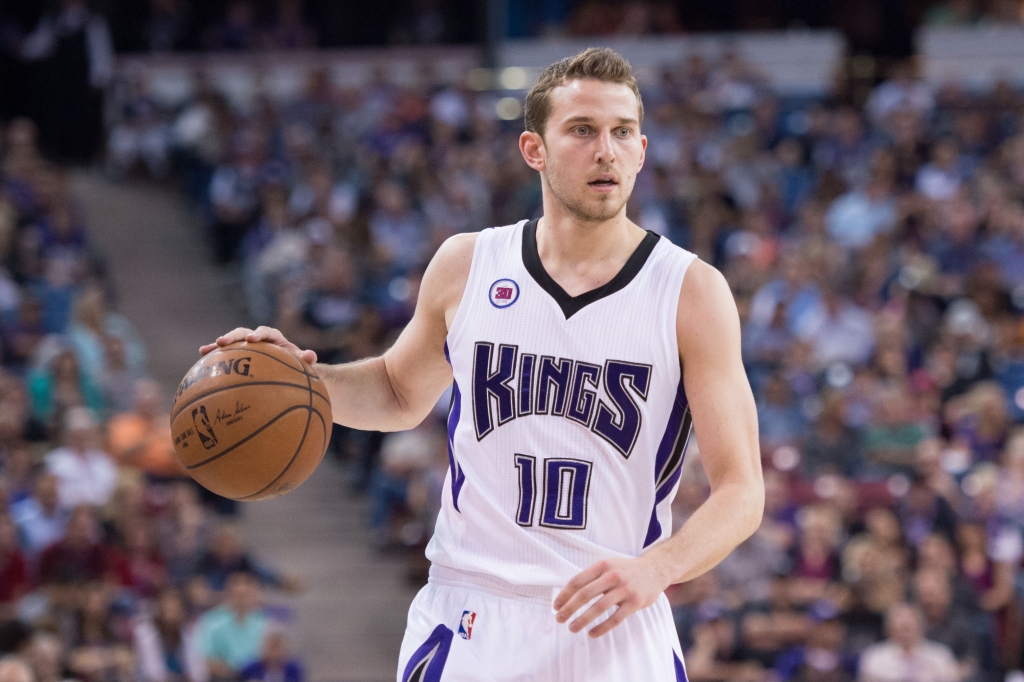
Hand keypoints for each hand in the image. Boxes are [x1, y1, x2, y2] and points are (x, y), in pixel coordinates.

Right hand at [199, 326, 317, 364]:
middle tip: (223, 342)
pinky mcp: (238, 355)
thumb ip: (306, 358)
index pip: (266, 332)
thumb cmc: (296, 364)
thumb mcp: (301, 362)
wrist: (289, 368)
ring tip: (206, 350)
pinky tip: (201, 358)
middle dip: (233, 336)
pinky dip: (214, 355)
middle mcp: (258, 338)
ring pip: (231, 342)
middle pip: (243, 333)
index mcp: (274, 338)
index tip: (252, 339)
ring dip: (219, 345)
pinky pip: (225, 355)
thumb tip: (311, 356)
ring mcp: (246, 346)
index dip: (258, 334)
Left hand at [553, 555, 670, 637]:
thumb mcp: (609, 566)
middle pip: (585, 594)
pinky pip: (615, 618)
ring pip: (599, 607)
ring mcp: (625, 589)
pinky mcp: (635, 602)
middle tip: (559, 619)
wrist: (655, 569)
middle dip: (569, 608)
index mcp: (602, 566)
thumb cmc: (626, 570)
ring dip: (582, 619)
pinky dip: (601, 628)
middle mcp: (612, 576)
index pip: (578, 581)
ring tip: (572, 628)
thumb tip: (569, 595)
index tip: (556, 606)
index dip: (565, 595)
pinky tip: (592, 633)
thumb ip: (592, 577)